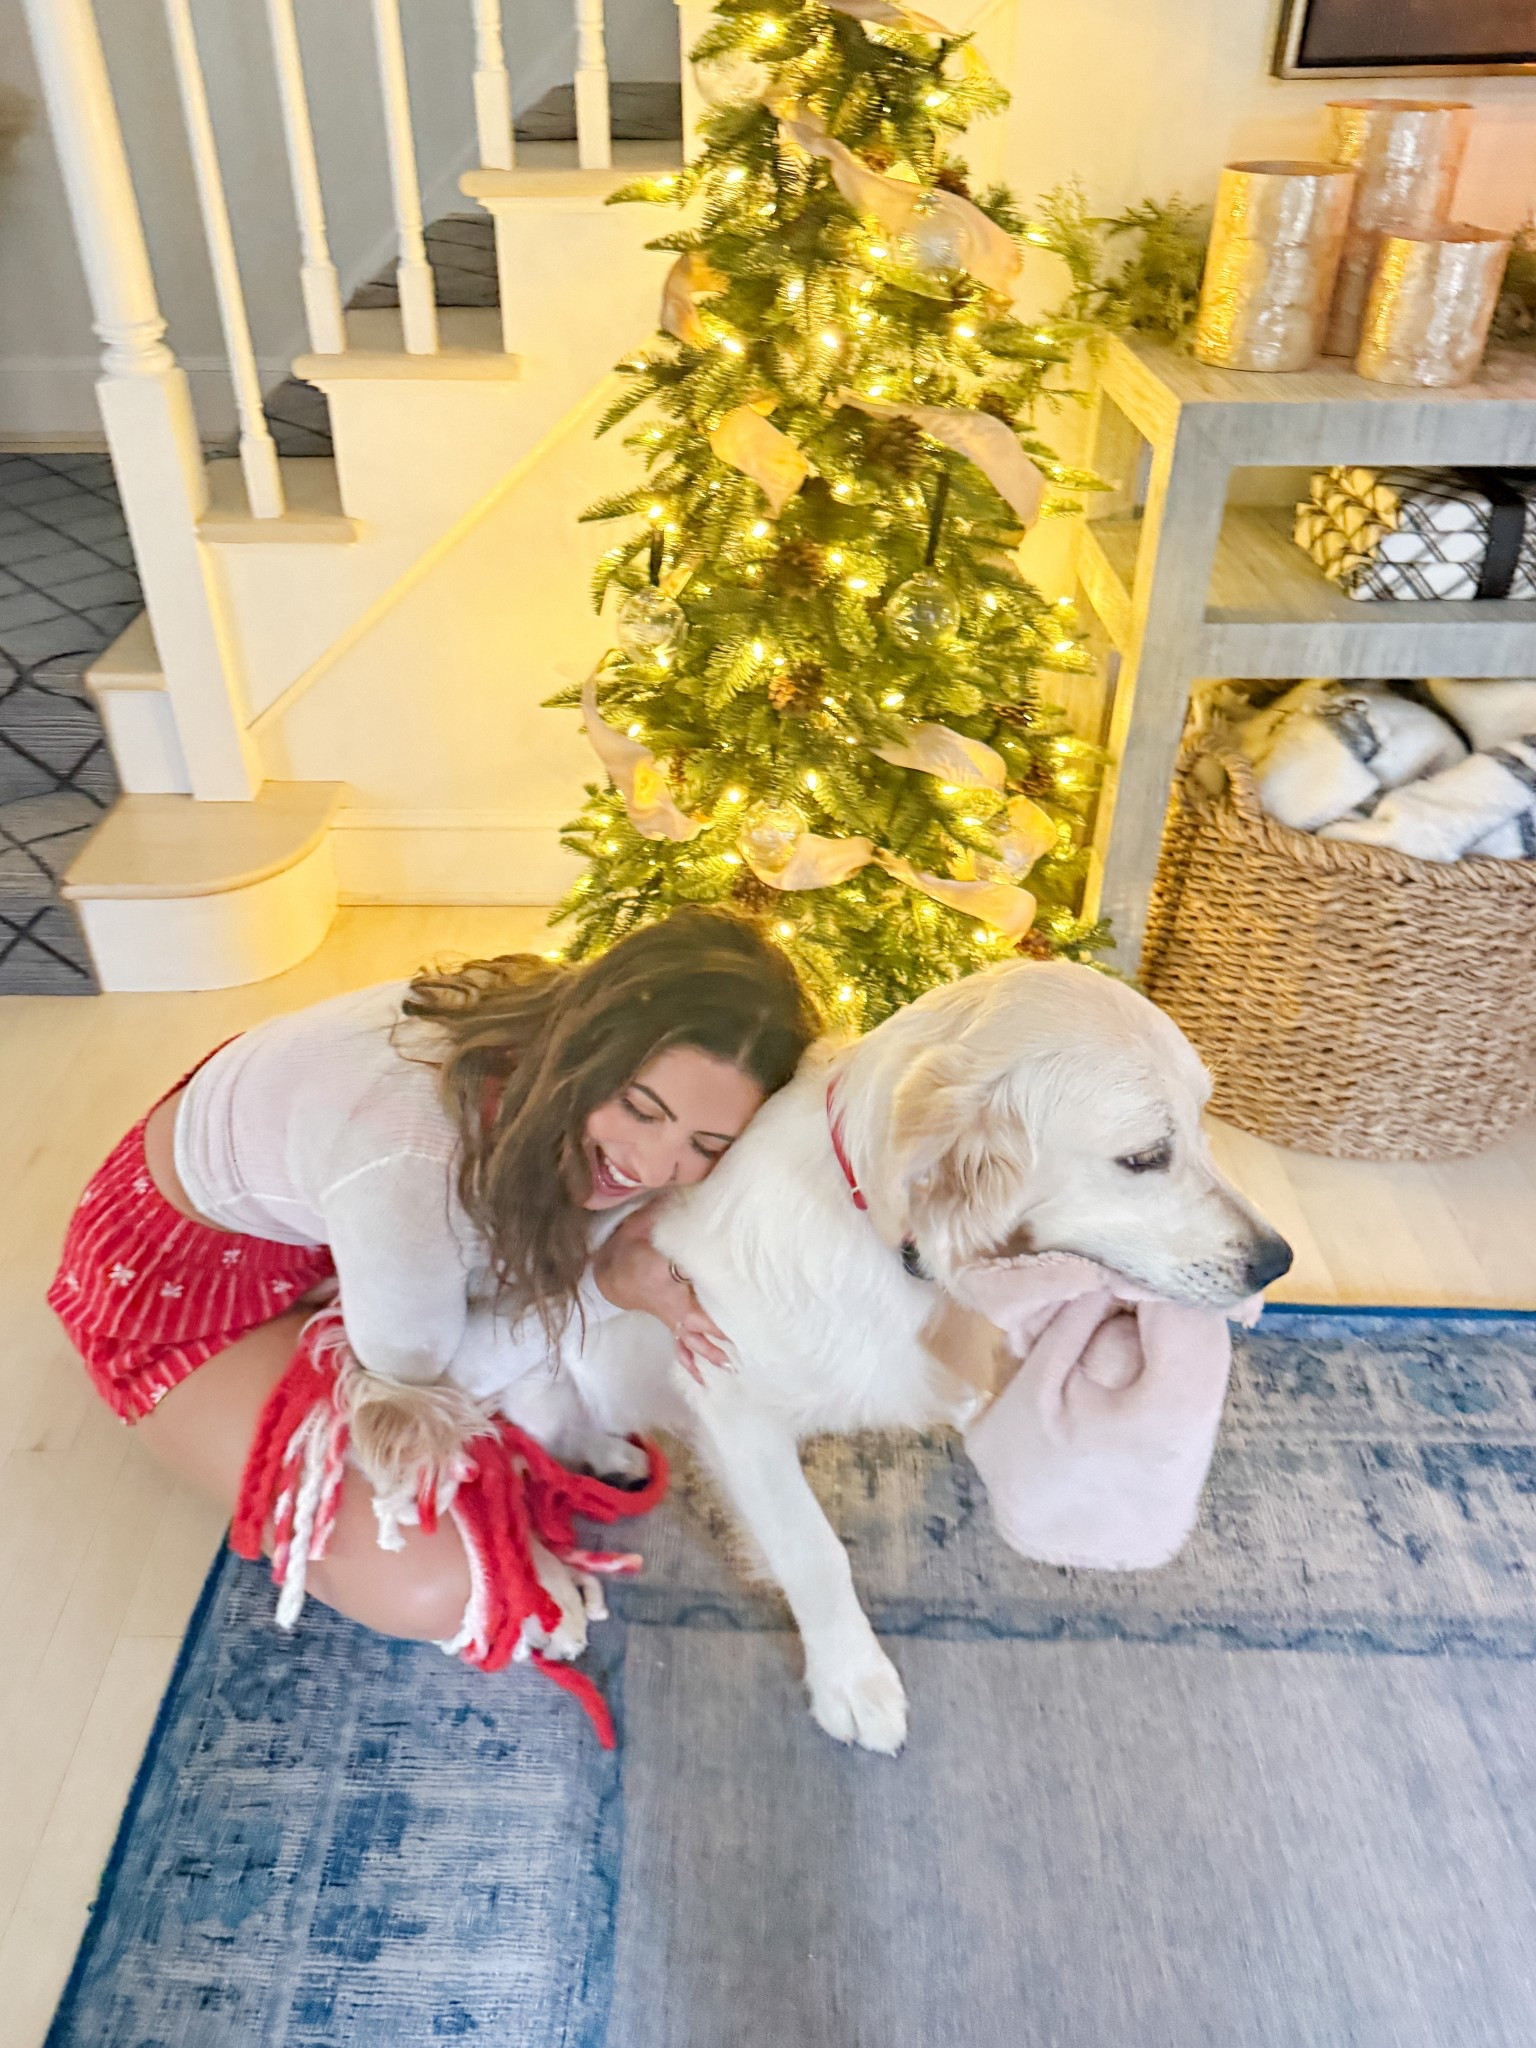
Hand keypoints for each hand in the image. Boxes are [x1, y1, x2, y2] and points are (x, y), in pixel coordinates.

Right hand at [591, 1207, 731, 1385]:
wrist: (604, 1270)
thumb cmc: (628, 1244)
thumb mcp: (644, 1222)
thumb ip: (669, 1211)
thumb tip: (698, 1193)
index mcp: (662, 1274)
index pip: (690, 1280)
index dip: (712, 1290)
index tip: (737, 1298)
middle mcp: (668, 1300)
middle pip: (698, 1317)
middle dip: (722, 1329)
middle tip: (748, 1342)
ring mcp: (669, 1315)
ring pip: (693, 1336)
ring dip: (711, 1350)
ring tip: (733, 1364)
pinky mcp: (669, 1322)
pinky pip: (681, 1345)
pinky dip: (693, 1361)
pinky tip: (705, 1381)